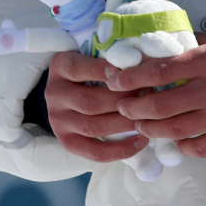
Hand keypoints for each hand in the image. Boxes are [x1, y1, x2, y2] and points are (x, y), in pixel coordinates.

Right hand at [43, 50, 149, 164]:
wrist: (69, 88)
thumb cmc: (93, 65)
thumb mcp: (95, 54)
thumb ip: (112, 55)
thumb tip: (142, 61)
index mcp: (61, 66)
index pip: (78, 69)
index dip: (102, 71)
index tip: (127, 71)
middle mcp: (55, 94)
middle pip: (90, 102)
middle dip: (123, 100)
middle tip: (149, 95)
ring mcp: (58, 120)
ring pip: (93, 127)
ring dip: (125, 123)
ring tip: (148, 117)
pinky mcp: (67, 141)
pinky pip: (93, 151)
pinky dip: (119, 149)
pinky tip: (141, 141)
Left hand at [104, 31, 205, 158]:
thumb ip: (194, 42)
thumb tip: (161, 44)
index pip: (160, 70)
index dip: (131, 78)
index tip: (114, 81)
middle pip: (160, 105)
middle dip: (134, 108)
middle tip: (124, 107)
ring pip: (173, 130)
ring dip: (151, 129)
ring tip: (141, 124)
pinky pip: (196, 148)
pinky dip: (180, 146)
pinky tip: (175, 140)